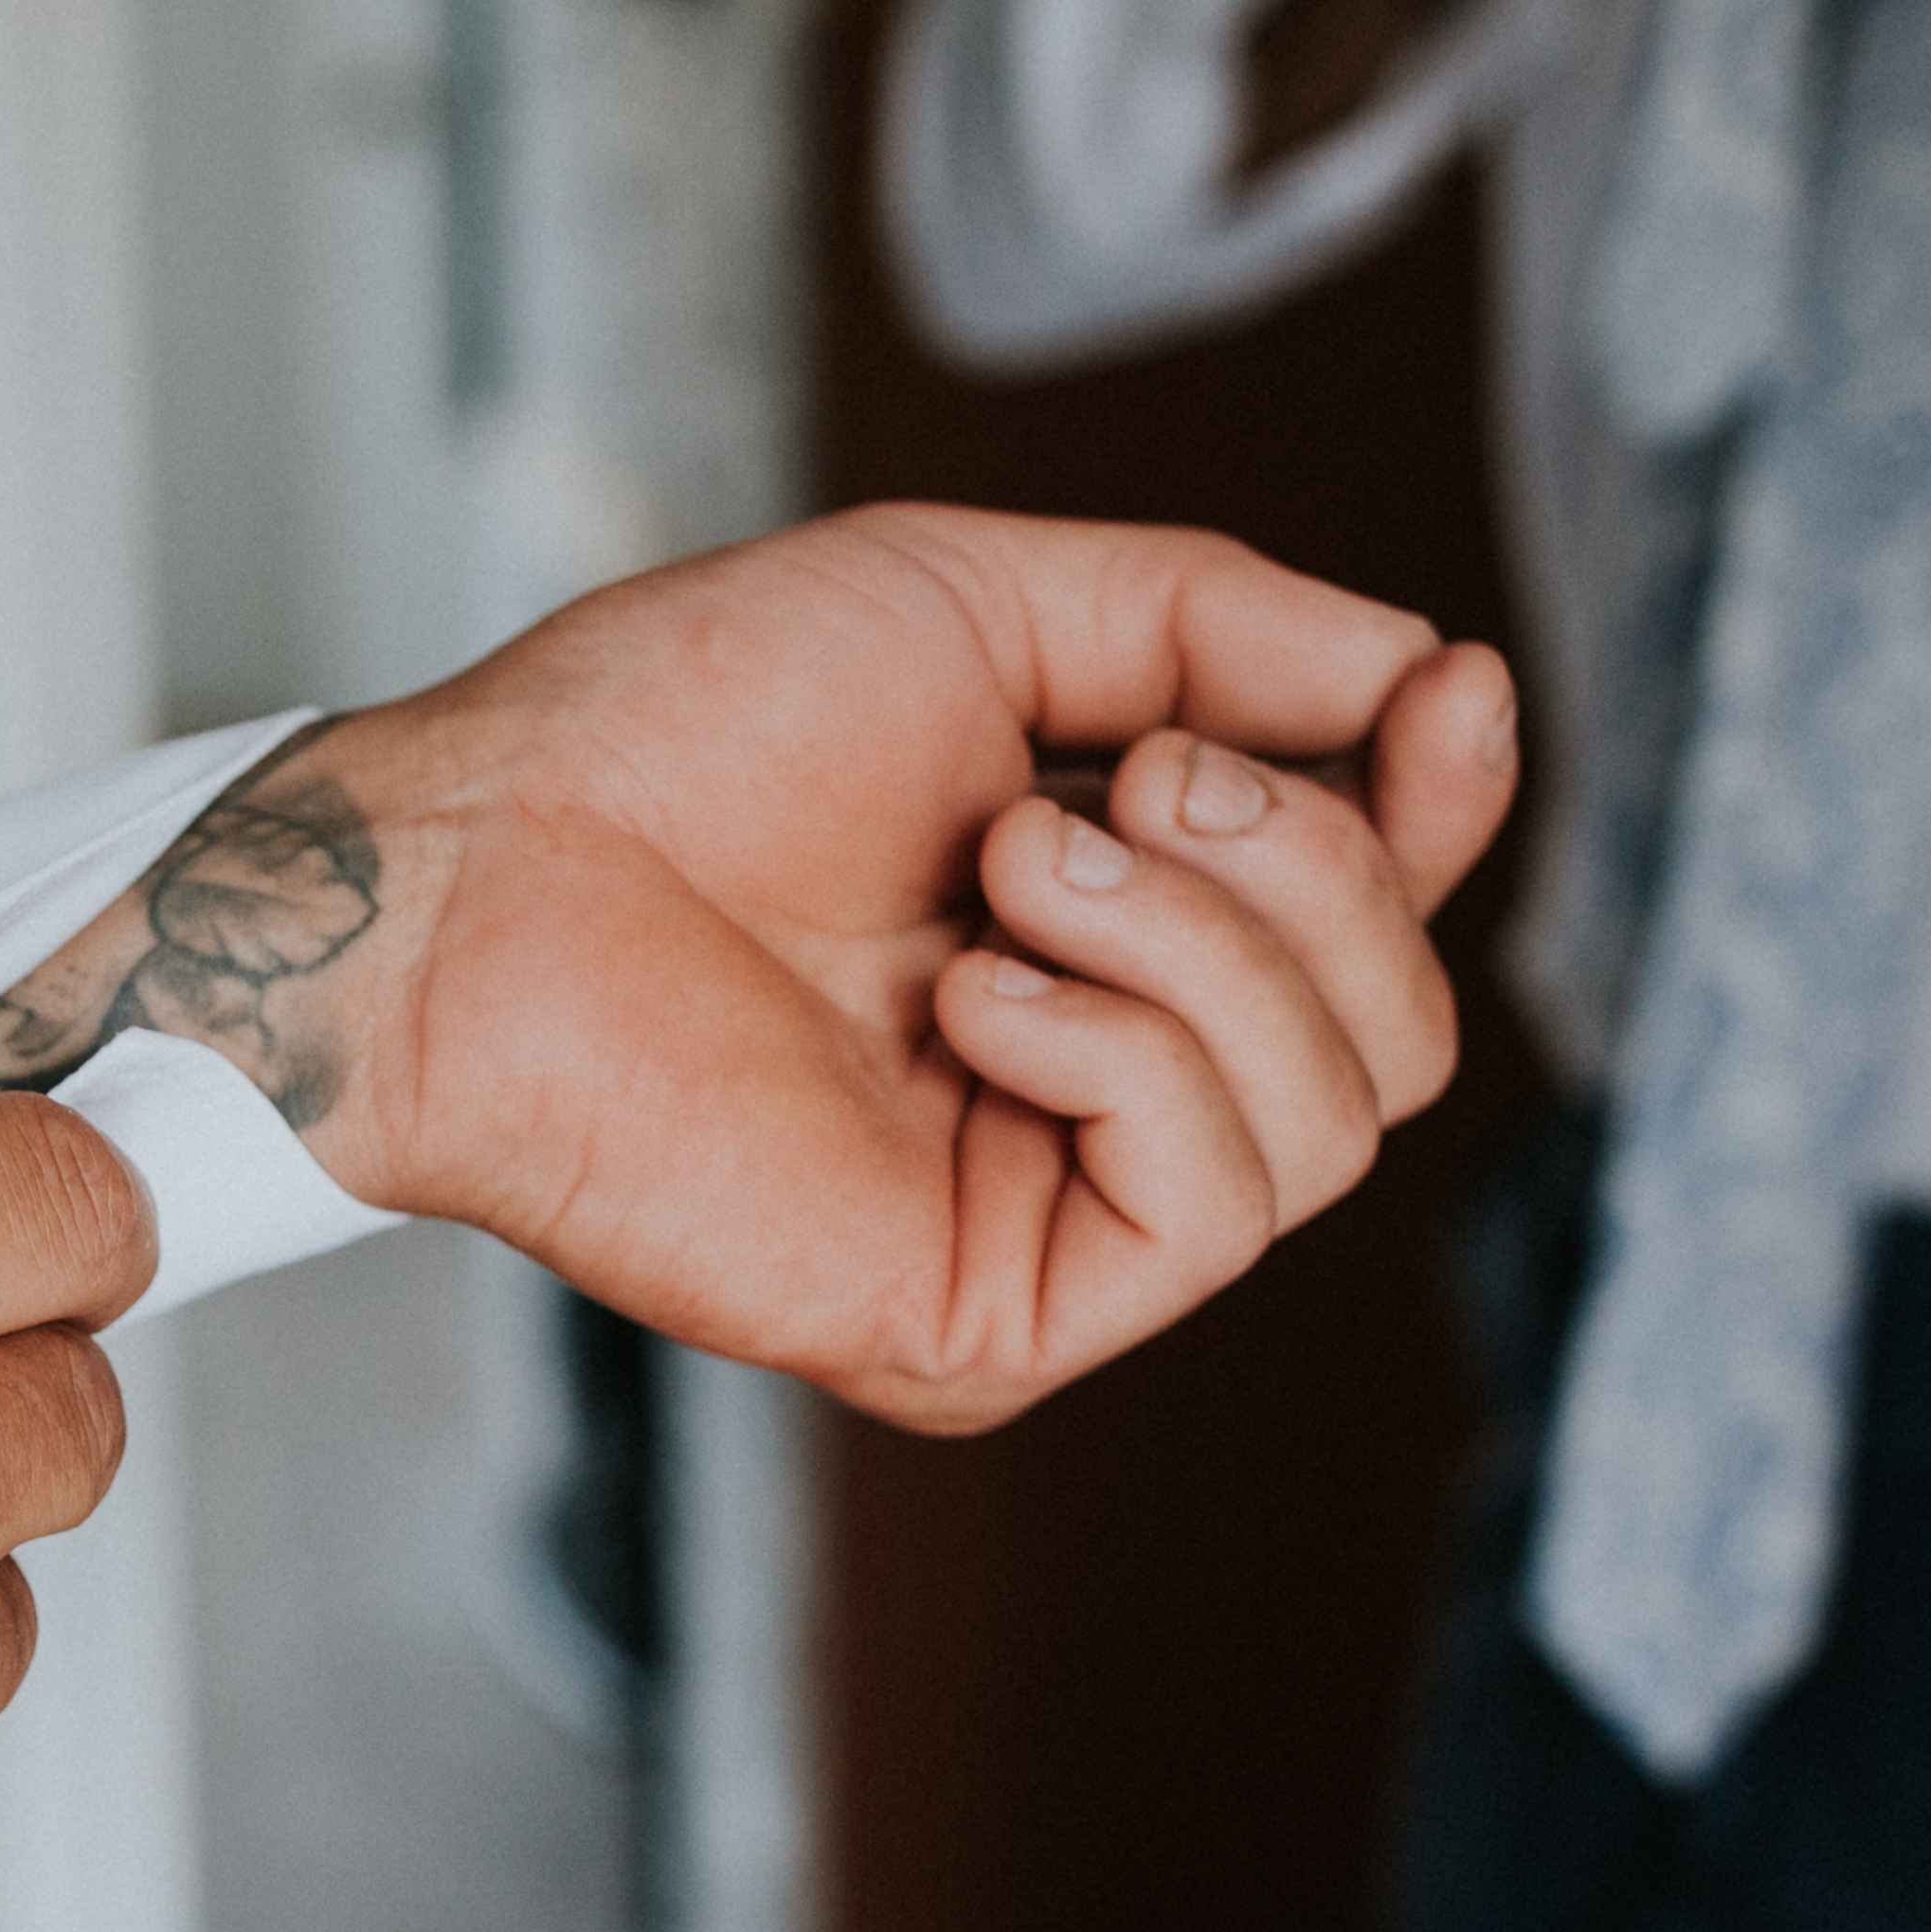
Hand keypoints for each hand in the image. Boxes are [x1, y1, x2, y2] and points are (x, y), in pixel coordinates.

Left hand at [0, 507, 1519, 1432]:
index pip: (1368, 927)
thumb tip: (1424, 677)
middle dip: (1301, 872)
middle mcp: (1092, 1093)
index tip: (1444, 697)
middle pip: (1393, 1035)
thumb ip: (1212, 625)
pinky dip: (1129, 1059)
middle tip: (1109, 790)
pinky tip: (980, 997)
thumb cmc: (677, 729)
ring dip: (1199, 947)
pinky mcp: (988, 1325)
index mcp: (1103, 941)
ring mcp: (1044, 1221)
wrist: (487, 864)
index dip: (1443, 815)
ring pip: (1331, 1119)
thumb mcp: (985, 606)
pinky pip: (1209, 1206)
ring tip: (1009, 872)